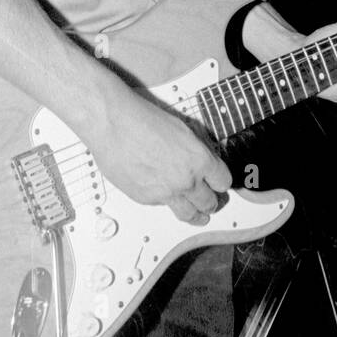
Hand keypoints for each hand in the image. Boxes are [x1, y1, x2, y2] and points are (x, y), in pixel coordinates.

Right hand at [87, 82, 231, 225]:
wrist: (113, 124)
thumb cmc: (141, 119)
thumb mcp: (181, 129)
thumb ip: (195, 149)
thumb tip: (202, 161)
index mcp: (199, 159)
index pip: (223, 181)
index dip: (223, 183)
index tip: (221, 185)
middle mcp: (186, 180)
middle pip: (209, 202)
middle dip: (213, 202)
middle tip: (213, 202)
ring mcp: (166, 193)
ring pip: (189, 214)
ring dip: (197, 215)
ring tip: (200, 216)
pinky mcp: (146, 199)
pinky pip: (164, 206)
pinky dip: (167, 203)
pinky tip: (167, 196)